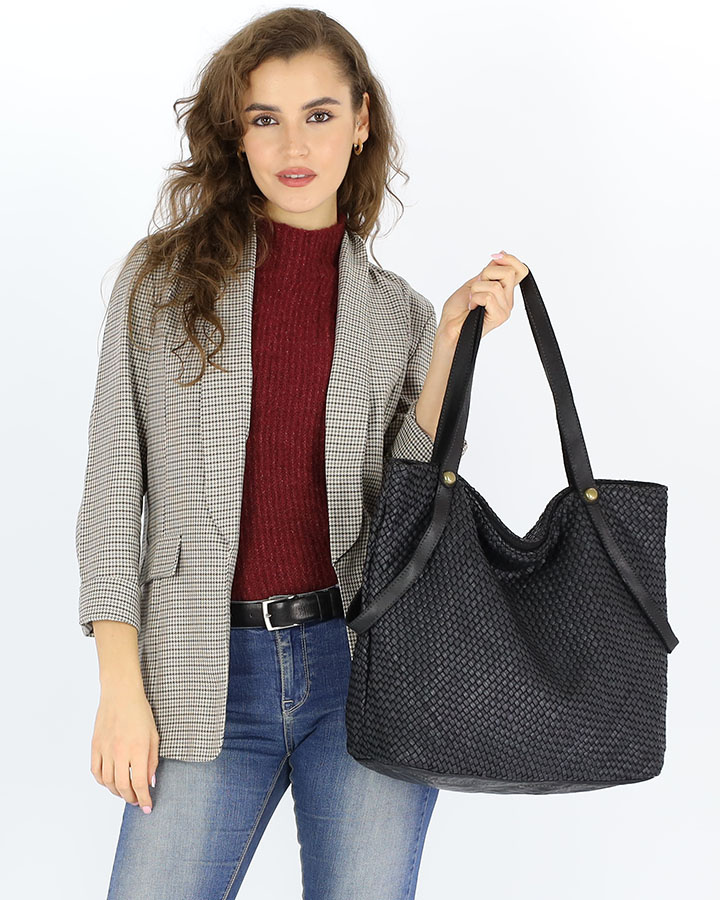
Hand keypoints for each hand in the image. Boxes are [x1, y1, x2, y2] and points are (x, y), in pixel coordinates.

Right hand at [90, 683, 158, 813]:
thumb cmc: (140, 713)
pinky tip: (110, 783)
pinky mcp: (95, 746)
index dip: (144, 799)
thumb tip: (150, 782)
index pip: (140, 783)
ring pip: (108, 782)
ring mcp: (105, 750)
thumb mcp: (154, 736)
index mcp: (138, 749)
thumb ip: (152, 760)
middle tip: (137, 801)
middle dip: (131, 798)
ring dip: (117, 792)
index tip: (148, 807)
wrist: (120, 694)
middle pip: (122, 786)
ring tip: (125, 793)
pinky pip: (96, 771)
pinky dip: (102, 782)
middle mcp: (120, 752)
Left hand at [438, 250, 528, 344]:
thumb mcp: (474, 282)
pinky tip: (472, 306)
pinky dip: (475, 298)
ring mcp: (505, 309)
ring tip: (472, 299)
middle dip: (487, 273)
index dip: (510, 259)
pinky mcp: (499, 317)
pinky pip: (489, 297)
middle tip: (476, 287)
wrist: (449, 328)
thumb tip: (501, 255)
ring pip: (495, 285)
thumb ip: (489, 271)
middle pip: (509, 272)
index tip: (495, 256)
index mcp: (503, 291)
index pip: (520, 270)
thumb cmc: (457, 310)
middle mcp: (507, 300)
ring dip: (477, 288)